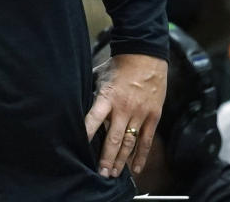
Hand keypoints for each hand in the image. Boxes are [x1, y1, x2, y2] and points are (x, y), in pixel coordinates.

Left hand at [84, 53, 166, 176]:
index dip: (87, 133)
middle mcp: (124, 108)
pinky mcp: (153, 116)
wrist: (146, 56)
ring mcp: (140, 114)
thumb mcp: (100, 76)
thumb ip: (92, 93)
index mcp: (108, 97)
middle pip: (113, 139)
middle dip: (106, 158)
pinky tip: (136, 168)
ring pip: (130, 143)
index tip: (80, 148)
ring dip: (121, 161)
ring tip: (113, 174)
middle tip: (100, 173)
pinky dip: (141, 156)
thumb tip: (75, 103)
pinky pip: (147, 140)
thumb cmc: (119, 66)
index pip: (94, 118)